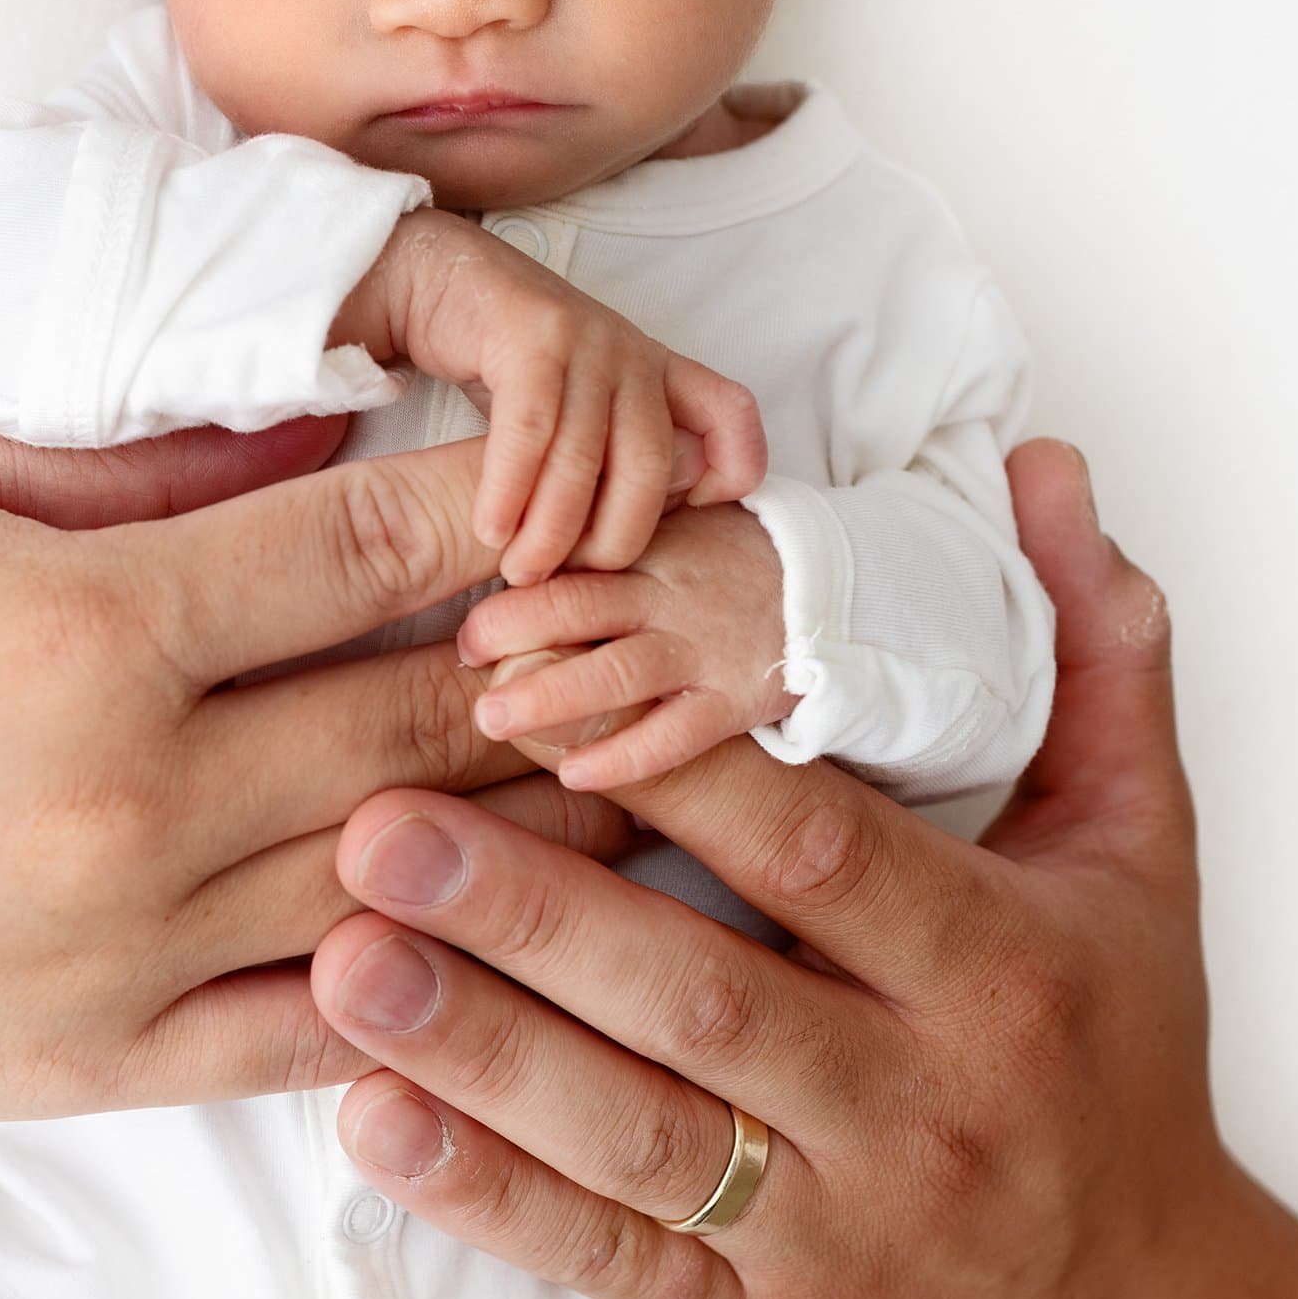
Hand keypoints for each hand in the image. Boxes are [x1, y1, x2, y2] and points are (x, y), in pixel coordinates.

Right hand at [0, 414, 633, 1116]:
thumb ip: (151, 448)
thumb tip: (332, 415)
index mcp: (95, 626)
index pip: (375, 550)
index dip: (509, 509)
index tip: (588, 490)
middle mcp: (134, 797)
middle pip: (428, 717)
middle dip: (565, 659)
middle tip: (660, 622)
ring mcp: (126, 946)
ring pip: (408, 871)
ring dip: (544, 815)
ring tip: (643, 763)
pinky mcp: (98, 1057)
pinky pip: (316, 1025)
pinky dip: (434, 974)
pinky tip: (521, 930)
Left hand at [308, 442, 1297, 1298]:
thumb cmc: (1115, 1042)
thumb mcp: (1138, 845)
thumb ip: (1093, 652)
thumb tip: (1045, 470)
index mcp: (995, 966)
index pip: (824, 854)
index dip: (683, 775)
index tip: (540, 693)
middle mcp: (913, 1105)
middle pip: (703, 996)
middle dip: (535, 913)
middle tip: (380, 826)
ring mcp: (831, 1231)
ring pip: (637, 1136)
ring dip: (479, 1048)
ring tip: (345, 956)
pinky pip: (614, 1261)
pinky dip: (491, 1194)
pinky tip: (376, 1119)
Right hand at [334, 208, 766, 584]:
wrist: (440, 278)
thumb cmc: (506, 365)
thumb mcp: (576, 411)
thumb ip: (614, 458)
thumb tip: (642, 527)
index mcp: (657, 369)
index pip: (732, 412)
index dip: (734, 469)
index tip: (693, 521)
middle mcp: (632, 352)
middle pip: (652, 462)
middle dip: (614, 537)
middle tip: (572, 582)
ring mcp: (586, 339)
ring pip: (585, 455)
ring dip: (551, 528)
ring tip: (521, 572)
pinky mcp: (533, 333)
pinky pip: (531, 429)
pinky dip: (510, 489)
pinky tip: (490, 529)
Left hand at [456, 503, 787, 791]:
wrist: (834, 589)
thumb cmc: (729, 558)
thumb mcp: (671, 523)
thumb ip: (604, 531)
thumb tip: (511, 533)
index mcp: (644, 545)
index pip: (567, 556)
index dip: (509, 586)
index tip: (465, 617)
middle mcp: (667, 594)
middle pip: (578, 607)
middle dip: (512, 633)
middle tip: (462, 657)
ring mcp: (702, 648)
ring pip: (616, 672)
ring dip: (549, 697)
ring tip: (491, 717)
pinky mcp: (734, 699)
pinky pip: (673, 734)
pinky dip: (623, 756)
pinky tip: (573, 775)